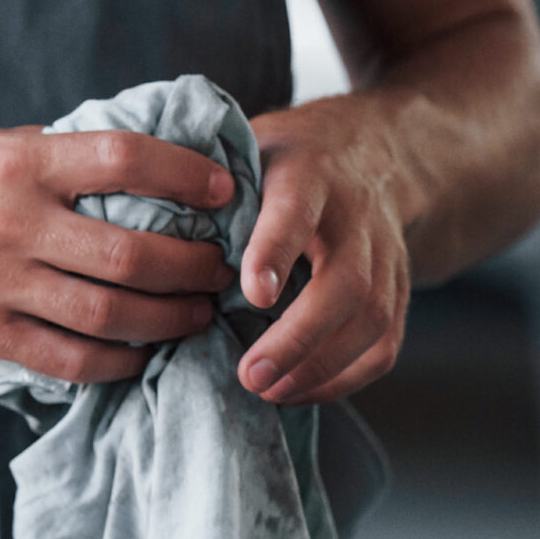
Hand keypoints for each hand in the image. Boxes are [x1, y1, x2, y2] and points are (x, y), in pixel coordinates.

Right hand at [0, 127, 234, 381]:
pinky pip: (72, 359)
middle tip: (220, 268)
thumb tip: (158, 159)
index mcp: (21, 163)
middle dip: (192, 265)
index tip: (225, 190)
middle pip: (130, 254)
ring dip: (170, 319)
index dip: (186, 174)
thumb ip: (66, 155)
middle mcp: (12, 223)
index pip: (124, 160)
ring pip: (110, 313)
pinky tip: (142, 350)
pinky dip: (119, 359)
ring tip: (196, 312)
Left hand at [236, 97, 415, 404]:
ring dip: (320, 366)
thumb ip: (209, 186)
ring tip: (268, 390)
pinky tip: (297, 391)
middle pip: (347, 281)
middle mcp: (356, 216)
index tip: (251, 294)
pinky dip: (343, 379)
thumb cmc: (288, 160)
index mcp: (309, 173)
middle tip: (251, 374)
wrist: (374, 152)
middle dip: (300, 336)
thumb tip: (140, 232)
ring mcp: (386, 256)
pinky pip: (384, 346)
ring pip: (372, 319)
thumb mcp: (249, 148)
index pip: (296, 211)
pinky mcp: (399, 291)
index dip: (275, 252)